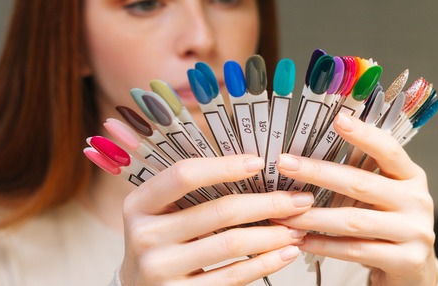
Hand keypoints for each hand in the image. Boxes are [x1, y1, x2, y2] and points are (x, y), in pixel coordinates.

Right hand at [120, 155, 312, 284]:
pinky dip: (263, 264)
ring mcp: (159, 269)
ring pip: (230, 244)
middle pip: (218, 211)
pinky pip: (231, 277)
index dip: (224, 166)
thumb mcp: (160, 213)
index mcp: (139, 204)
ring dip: (272, 234)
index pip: (183, 175)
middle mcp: (144, 236)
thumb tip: (251, 166)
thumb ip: (190, 192)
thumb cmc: (161, 242)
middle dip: (267, 203)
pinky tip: (283, 254)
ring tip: (296, 228)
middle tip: (299, 200)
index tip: (259, 162)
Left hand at [274, 113, 437, 285]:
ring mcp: (414, 231)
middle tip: (285, 164)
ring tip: (283, 212)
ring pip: (354, 220)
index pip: (388, 150)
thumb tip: (311, 152)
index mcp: (411, 176)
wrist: (415, 270)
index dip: (363, 134)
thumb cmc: (390, 224)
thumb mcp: (383, 194)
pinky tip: (301, 240)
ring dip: (312, 216)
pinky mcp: (406, 260)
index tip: (337, 119)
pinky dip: (324, 244)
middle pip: (361, 183)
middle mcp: (416, 200)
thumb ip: (360, 174)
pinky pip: (355, 250)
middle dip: (318, 172)